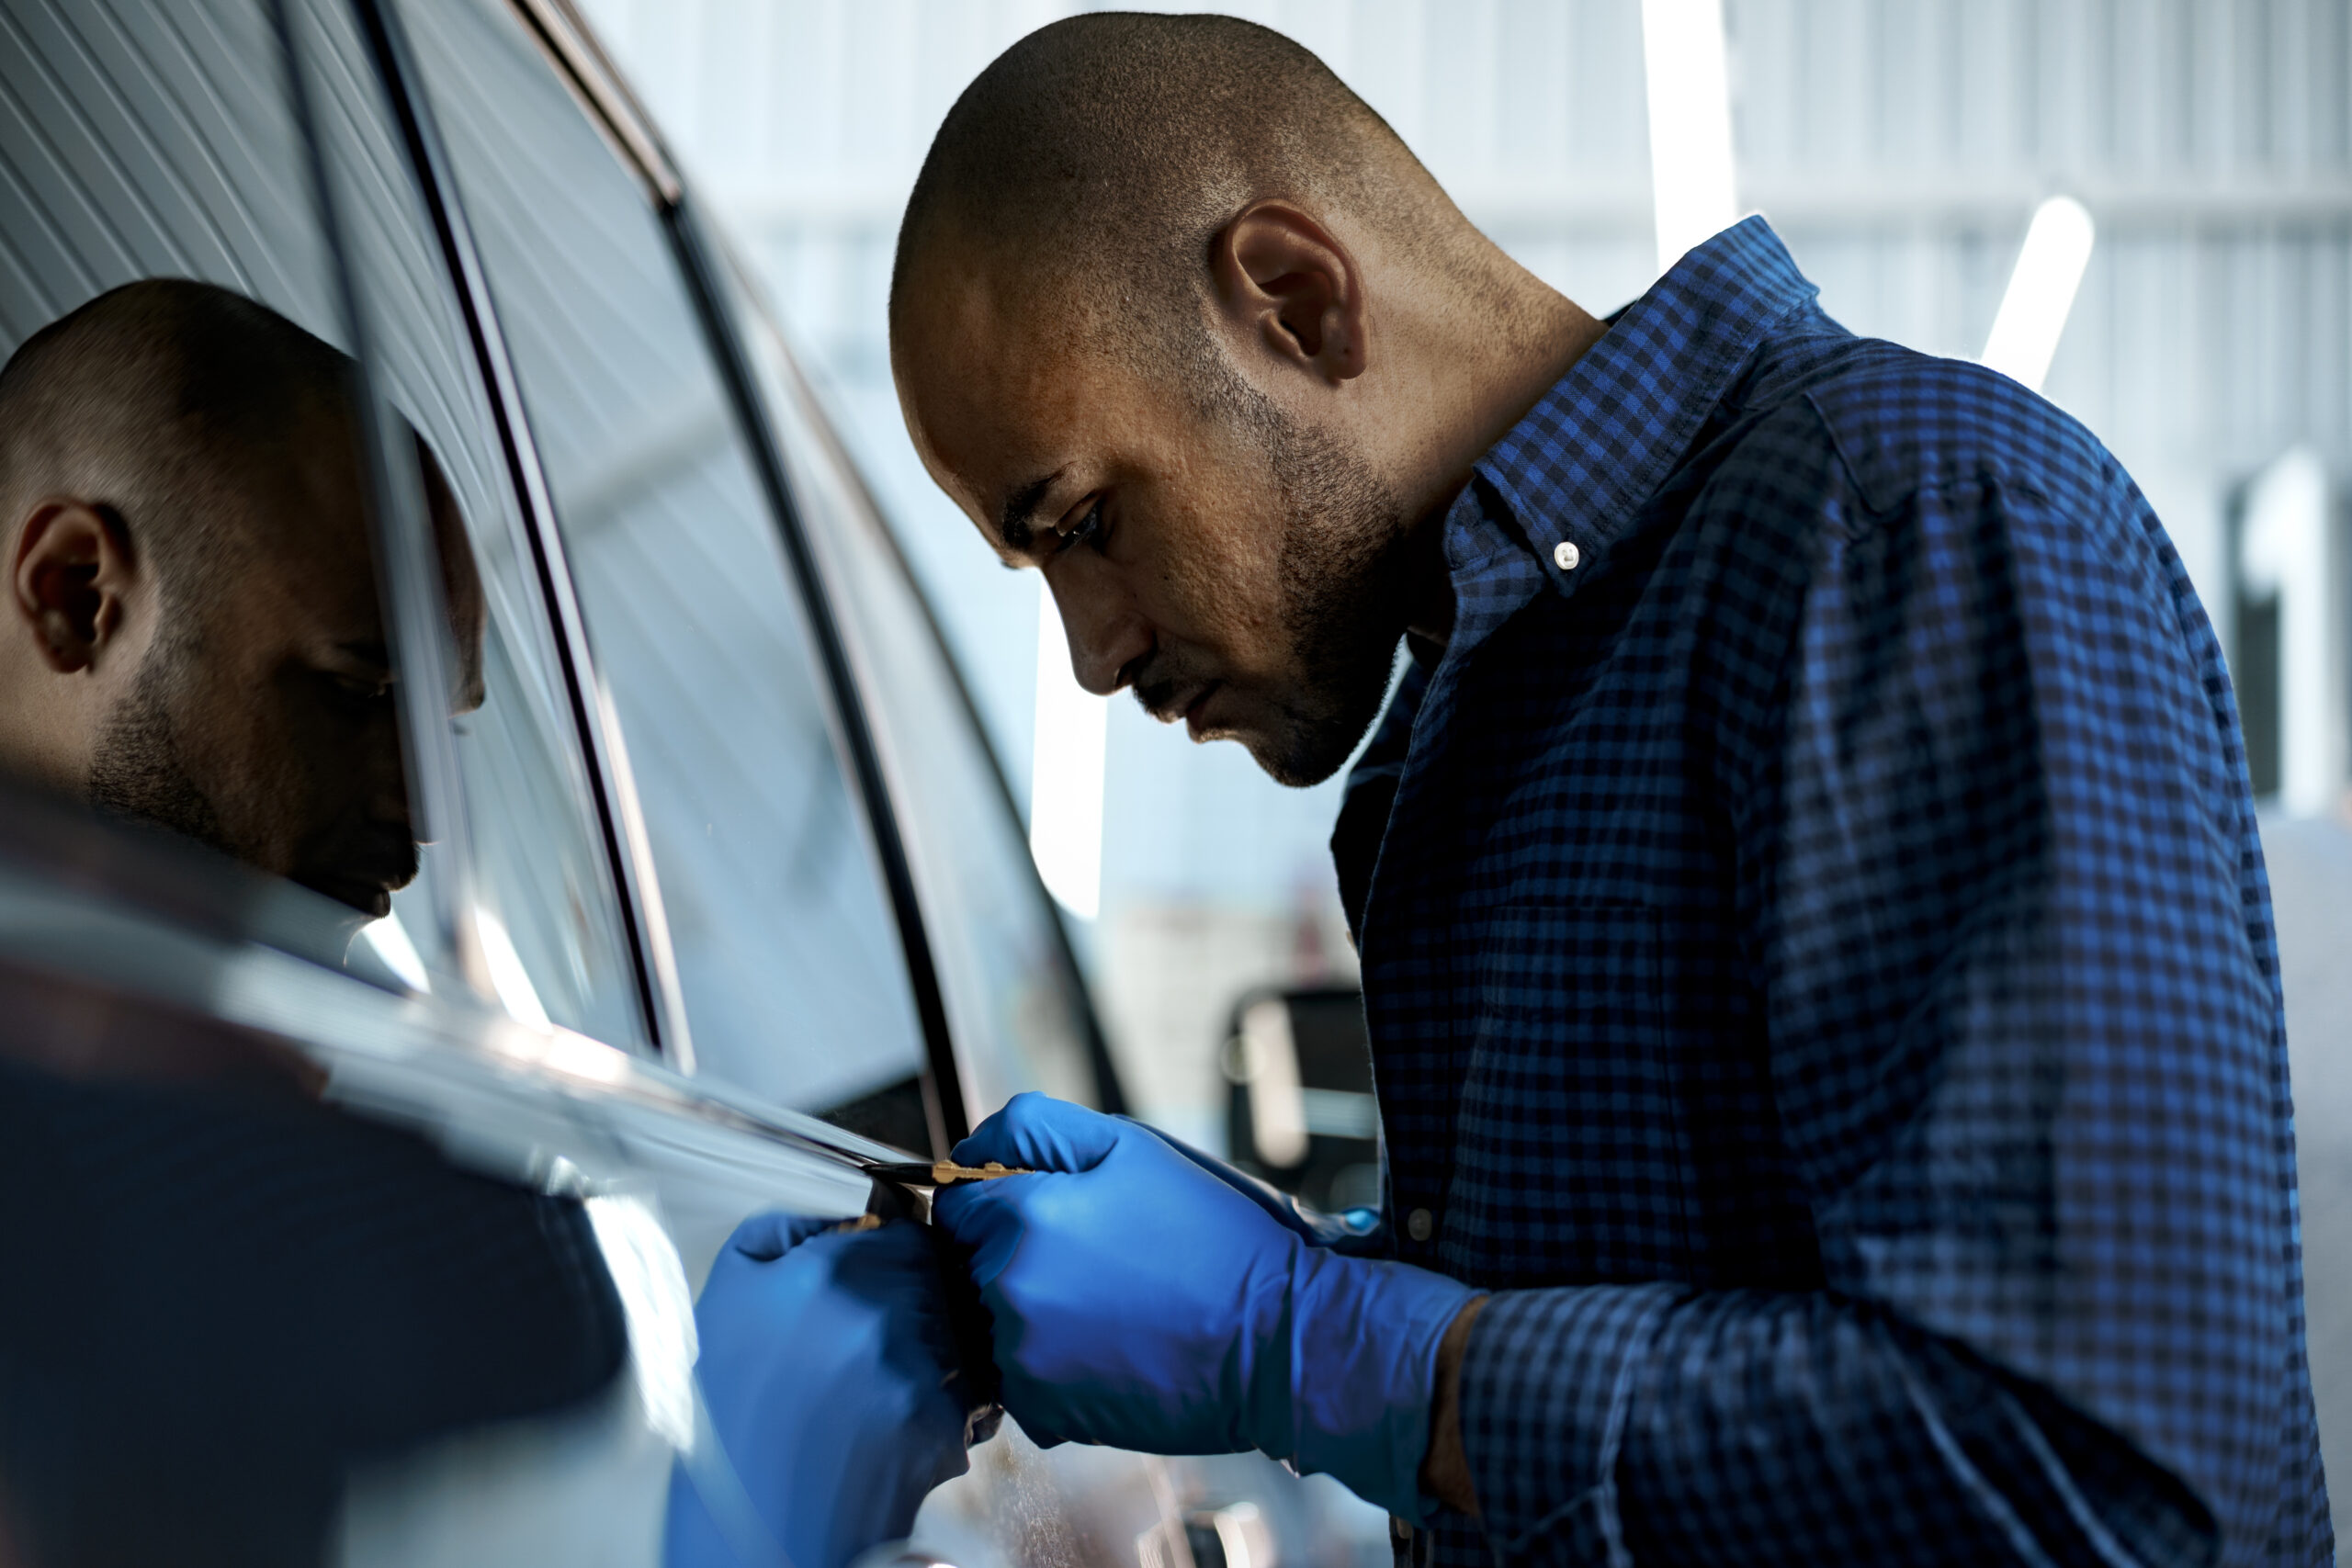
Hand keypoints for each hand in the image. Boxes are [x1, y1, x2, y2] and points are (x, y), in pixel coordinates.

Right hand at [665, 1215, 969, 1567]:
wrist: (753, 1530)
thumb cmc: (734, 1421)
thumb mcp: (728, 1299)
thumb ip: (779, 1232)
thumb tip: (838, 1213)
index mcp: (828, 1270)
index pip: (909, 1232)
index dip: (900, 1258)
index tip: (885, 1283)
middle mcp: (881, 1310)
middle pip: (941, 1280)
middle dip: (921, 1306)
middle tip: (877, 1347)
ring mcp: (920, 1368)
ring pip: (962, 1332)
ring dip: (940, 1354)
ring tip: (878, 1394)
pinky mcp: (946, 1424)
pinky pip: (974, 1395)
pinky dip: (950, 1409)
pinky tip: (894, 1431)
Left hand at [931, 1094, 1474, 1519]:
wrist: (1278, 1340)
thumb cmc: (1214, 1239)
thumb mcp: (1134, 1149)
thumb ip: (1037, 1130)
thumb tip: (973, 1147)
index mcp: (1024, 1216)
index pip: (955, 1202)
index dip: (997, 1198)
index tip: (1046, 1209)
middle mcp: (1008, 1288)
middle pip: (972, 1263)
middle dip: (1015, 1253)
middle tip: (1098, 1257)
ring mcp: (1022, 1357)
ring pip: (995, 1321)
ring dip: (1034, 1311)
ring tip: (1115, 1302)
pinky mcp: (1045, 1412)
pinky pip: (1021, 1376)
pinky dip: (1053, 1364)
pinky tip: (1115, 1345)